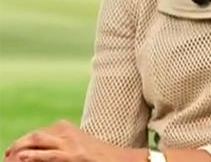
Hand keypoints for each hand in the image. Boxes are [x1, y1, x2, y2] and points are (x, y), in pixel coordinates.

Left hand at [4, 120, 145, 161]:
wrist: (121, 159)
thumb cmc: (100, 156)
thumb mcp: (79, 144)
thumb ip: (63, 144)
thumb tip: (43, 150)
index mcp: (68, 129)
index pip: (40, 132)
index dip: (26, 142)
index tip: (17, 151)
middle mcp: (68, 134)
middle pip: (36, 135)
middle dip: (19, 144)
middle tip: (9, 155)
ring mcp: (70, 145)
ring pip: (38, 140)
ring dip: (21, 148)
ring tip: (11, 157)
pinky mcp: (73, 157)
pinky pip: (49, 155)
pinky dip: (33, 156)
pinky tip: (22, 158)